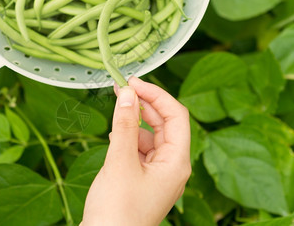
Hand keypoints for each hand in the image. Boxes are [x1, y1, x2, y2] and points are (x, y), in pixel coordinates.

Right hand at [82, 77, 190, 225]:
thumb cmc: (117, 211)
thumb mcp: (120, 162)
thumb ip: (124, 125)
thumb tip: (127, 93)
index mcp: (177, 162)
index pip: (176, 116)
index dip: (157, 95)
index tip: (134, 82)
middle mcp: (173, 166)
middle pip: (165, 124)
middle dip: (145, 104)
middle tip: (122, 88)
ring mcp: (159, 174)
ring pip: (152, 136)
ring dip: (135, 121)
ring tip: (117, 109)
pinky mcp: (144, 180)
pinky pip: (142, 150)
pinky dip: (129, 138)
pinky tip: (116, 134)